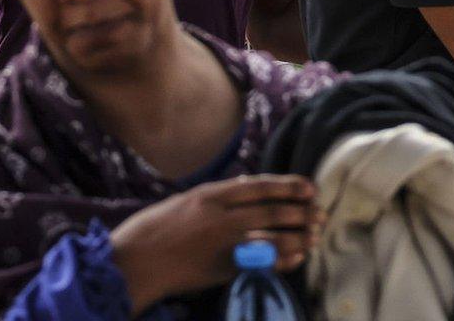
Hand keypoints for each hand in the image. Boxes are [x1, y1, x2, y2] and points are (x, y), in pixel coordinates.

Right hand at [113, 175, 320, 304]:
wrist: (132, 262)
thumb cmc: (152, 230)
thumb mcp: (184, 201)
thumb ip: (215, 196)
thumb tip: (244, 186)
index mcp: (211, 195)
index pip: (260, 186)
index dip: (289, 186)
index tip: (309, 187)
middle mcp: (221, 215)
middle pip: (272, 210)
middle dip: (301, 212)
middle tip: (321, 214)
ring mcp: (222, 242)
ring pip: (271, 235)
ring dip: (298, 236)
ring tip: (314, 236)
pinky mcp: (221, 267)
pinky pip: (260, 262)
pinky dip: (281, 260)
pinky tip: (295, 259)